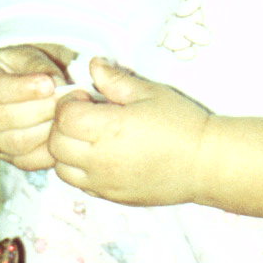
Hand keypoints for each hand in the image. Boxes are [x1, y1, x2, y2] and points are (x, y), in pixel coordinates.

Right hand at [0, 44, 74, 169]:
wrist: (17, 88)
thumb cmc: (21, 68)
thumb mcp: (26, 56)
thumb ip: (39, 67)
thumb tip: (58, 86)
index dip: (19, 88)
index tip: (48, 84)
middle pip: (1, 119)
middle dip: (38, 109)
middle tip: (64, 99)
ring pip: (15, 143)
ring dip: (45, 129)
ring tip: (65, 115)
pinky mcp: (5, 157)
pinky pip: (26, 161)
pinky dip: (48, 150)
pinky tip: (62, 134)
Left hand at [48, 59, 209, 205]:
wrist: (206, 164)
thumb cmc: (181, 123)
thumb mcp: (150, 92)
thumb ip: (115, 80)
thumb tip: (92, 65)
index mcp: (110, 129)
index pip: (64, 117)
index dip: (69, 103)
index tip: (86, 98)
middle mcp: (101, 160)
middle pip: (56, 143)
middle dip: (62, 126)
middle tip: (85, 116)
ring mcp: (105, 182)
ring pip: (62, 168)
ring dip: (67, 151)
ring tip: (90, 139)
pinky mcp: (112, 197)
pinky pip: (80, 184)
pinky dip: (80, 170)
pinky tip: (101, 157)